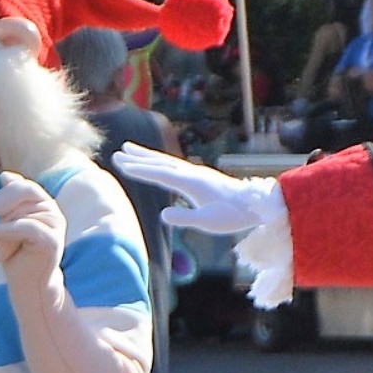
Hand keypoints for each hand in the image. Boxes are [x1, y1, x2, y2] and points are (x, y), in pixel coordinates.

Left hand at [0, 172, 67, 287]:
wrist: (28, 285)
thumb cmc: (17, 254)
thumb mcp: (9, 223)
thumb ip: (10, 201)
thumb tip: (5, 176)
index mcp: (45, 205)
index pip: (25, 186)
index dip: (6, 194)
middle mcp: (54, 212)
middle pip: (21, 199)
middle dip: (2, 216)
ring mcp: (56, 226)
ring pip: (19, 215)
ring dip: (1, 234)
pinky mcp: (52, 241)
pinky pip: (24, 228)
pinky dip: (5, 235)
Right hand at [108, 146, 279, 235]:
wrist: (255, 204)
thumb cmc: (232, 216)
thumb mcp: (208, 222)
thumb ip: (185, 217)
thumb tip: (162, 214)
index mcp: (191, 183)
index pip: (159, 173)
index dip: (139, 169)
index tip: (120, 163)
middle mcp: (192, 173)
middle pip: (160, 162)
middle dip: (138, 158)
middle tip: (118, 152)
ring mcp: (196, 172)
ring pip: (166, 160)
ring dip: (147, 155)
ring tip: (130, 149)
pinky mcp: (199, 175)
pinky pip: (173, 164)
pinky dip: (159, 161)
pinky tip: (155, 163)